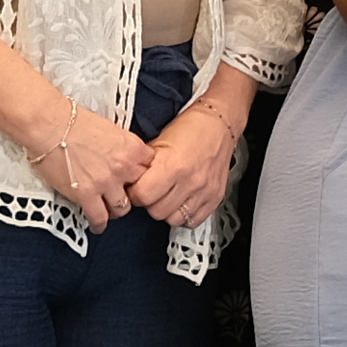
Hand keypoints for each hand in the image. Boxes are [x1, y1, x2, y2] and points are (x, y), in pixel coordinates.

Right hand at [26, 104, 147, 230]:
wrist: (49, 125)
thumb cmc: (72, 120)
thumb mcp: (109, 127)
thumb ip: (121, 145)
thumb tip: (121, 155)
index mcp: (131, 147)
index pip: (151, 167)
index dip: (143, 172)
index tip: (136, 176)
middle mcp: (123, 167)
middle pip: (141, 190)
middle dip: (133, 192)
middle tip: (123, 193)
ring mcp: (105, 183)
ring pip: (123, 208)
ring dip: (117, 209)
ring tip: (109, 208)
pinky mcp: (86, 195)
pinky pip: (100, 218)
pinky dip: (100, 224)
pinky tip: (98, 225)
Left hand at [123, 75, 250, 230]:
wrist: (218, 124)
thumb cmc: (190, 129)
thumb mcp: (159, 141)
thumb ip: (144, 164)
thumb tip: (129, 181)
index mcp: (173, 165)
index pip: (143, 196)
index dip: (135, 193)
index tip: (136, 188)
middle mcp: (191, 181)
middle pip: (157, 211)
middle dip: (149, 203)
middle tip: (151, 191)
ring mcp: (204, 191)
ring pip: (174, 219)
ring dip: (166, 210)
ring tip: (166, 197)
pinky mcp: (215, 198)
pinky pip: (193, 221)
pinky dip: (184, 215)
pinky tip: (181, 202)